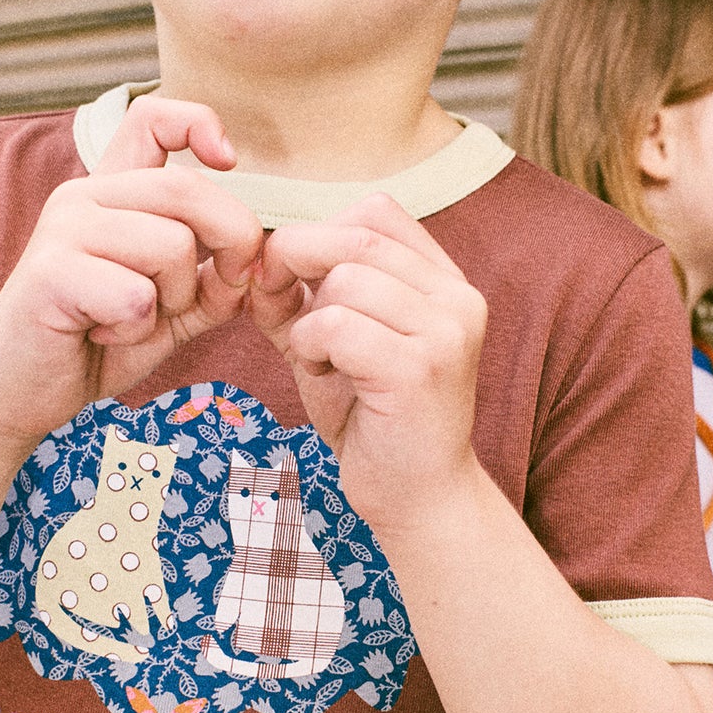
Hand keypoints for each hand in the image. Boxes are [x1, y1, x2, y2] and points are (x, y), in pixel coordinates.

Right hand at [0, 97, 264, 452]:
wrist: (22, 391)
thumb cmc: (96, 342)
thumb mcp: (172, 308)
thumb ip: (214, 280)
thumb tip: (254, 260)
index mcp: (110, 192)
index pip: (151, 119)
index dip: (199, 123)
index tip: (228, 160)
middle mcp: (82, 196)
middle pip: (188, 190)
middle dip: (230, 244)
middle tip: (213, 294)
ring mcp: (62, 229)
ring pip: (172, 246)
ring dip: (173, 300)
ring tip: (131, 319)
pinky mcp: (50, 272)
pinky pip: (138, 296)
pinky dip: (137, 330)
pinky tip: (101, 334)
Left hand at [249, 192, 486, 536]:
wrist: (417, 500)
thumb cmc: (375, 421)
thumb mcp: (335, 344)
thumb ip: (302, 296)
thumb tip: (255, 257)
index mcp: (445, 282)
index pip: (377, 212)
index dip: (319, 228)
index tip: (286, 269)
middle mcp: (457, 297)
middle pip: (357, 233)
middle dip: (296, 257)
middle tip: (269, 298)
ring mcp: (446, 332)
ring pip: (345, 278)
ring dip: (308, 316)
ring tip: (318, 357)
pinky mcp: (419, 369)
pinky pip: (337, 323)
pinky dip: (310, 343)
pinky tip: (318, 372)